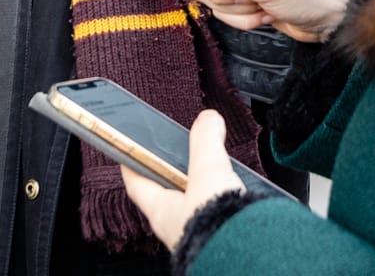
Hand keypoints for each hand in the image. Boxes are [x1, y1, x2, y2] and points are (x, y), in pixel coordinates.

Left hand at [120, 110, 247, 249]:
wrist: (247, 256)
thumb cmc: (216, 224)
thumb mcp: (208, 169)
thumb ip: (206, 140)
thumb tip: (208, 119)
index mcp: (161, 210)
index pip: (135, 182)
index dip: (131, 162)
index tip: (127, 150)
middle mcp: (174, 226)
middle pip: (164, 194)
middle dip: (172, 174)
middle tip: (178, 155)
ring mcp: (195, 235)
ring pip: (190, 206)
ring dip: (200, 189)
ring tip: (214, 173)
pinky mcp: (217, 240)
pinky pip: (213, 217)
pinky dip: (221, 204)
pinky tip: (236, 196)